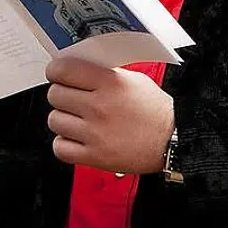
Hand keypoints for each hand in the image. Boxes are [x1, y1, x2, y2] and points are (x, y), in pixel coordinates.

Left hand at [45, 59, 173, 173]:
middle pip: (55, 95)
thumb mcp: (134, 80)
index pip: (63, 70)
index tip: (58, 74)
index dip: (56, 71)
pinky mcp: (94, 157)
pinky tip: (77, 138)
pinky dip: (65, 143)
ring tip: (78, 120)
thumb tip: (76, 71)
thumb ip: (104, 74)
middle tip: (73, 99)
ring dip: (63, 119)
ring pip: (54, 121)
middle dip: (62, 95)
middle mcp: (100, 107)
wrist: (172, 139)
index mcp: (110, 83)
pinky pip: (60, 148)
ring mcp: (95, 134)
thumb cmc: (156, 110)